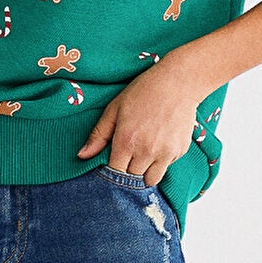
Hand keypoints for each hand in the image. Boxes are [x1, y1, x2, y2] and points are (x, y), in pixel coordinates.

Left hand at [76, 54, 204, 185]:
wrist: (178, 82)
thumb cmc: (143, 92)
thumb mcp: (115, 108)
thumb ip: (98, 135)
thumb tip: (82, 155)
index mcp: (126, 141)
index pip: (115, 172)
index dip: (112, 170)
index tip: (113, 162)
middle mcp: (146, 151)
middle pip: (132, 179)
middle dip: (128, 172)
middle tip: (128, 157)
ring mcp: (165, 153)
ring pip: (151, 180)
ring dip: (145, 172)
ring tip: (143, 155)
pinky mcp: (179, 151)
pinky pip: (166, 167)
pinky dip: (161, 162)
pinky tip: (159, 143)